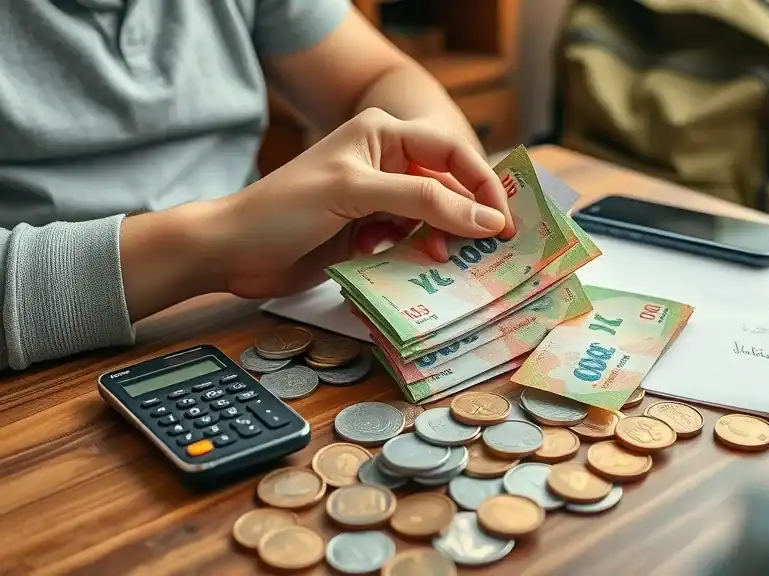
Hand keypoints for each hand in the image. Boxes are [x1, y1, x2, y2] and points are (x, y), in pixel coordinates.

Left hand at [211, 108, 515, 298]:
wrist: (232, 252)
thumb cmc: (285, 208)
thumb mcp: (357, 194)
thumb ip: (425, 202)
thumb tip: (487, 220)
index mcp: (383, 134)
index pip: (452, 152)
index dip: (483, 185)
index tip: (505, 222)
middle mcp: (386, 163)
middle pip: (448, 188)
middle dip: (464, 219)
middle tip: (485, 251)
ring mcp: (378, 201)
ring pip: (432, 220)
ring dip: (438, 242)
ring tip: (438, 260)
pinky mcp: (369, 234)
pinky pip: (411, 244)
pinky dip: (415, 257)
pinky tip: (407, 266)